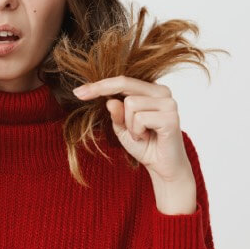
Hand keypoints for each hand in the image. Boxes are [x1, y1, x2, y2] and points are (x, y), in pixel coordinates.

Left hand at [72, 75, 192, 183]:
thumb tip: (110, 101)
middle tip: (80, 96)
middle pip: (124, 83)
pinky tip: (146, 137)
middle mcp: (163, 92)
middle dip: (100, 91)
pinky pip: (140, 118)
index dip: (99, 84)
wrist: (163, 167)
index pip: (123, 81)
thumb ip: (116, 113)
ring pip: (130, 103)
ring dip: (128, 124)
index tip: (78, 91)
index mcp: (152, 90)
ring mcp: (169, 103)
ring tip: (140, 134)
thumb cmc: (145, 145)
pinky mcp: (171, 117)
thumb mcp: (122, 127)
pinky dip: (136, 131)